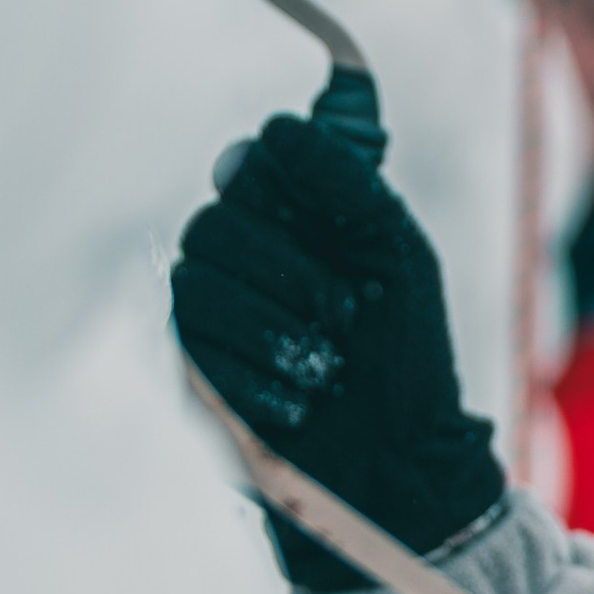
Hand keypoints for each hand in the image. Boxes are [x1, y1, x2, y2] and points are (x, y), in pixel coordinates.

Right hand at [171, 115, 503, 591]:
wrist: (401, 465)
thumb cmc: (406, 358)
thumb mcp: (399, 255)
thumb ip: (350, 181)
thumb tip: (279, 129)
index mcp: (286, 219)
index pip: (251, 165)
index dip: (293, 197)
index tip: (344, 238)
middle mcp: (236, 259)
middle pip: (215, 224)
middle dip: (292, 275)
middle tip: (346, 319)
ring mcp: (204, 319)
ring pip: (195, 285)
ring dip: (277, 331)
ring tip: (327, 370)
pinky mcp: (186, 378)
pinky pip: (190, 352)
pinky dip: (256, 380)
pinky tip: (299, 405)